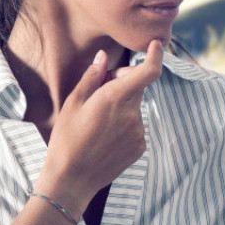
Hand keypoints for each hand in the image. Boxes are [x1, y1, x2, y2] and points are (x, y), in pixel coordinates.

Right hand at [36, 40, 164, 210]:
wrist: (72, 179)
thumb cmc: (67, 139)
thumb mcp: (73, 104)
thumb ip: (92, 78)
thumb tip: (103, 58)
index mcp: (115, 98)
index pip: (149, 71)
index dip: (156, 55)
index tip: (156, 45)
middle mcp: (132, 114)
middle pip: (137, 86)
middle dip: (122, 81)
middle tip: (99, 89)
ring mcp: (139, 132)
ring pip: (134, 106)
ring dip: (121, 105)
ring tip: (97, 122)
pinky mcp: (140, 146)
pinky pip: (135, 125)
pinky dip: (124, 124)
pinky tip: (104, 136)